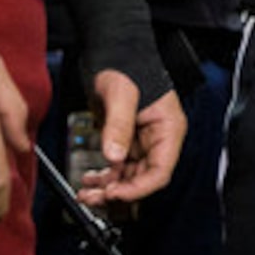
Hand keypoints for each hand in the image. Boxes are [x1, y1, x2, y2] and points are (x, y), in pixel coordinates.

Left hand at [78, 70, 187, 205]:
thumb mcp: (122, 94)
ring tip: (86, 194)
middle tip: (93, 198)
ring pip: (129, 178)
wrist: (112, 55)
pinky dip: (104, 178)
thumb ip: (119, 125)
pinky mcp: (125, 143)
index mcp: (168, 129)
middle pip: (144, 179)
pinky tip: (88, 181)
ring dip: (108, 189)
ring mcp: (141, 143)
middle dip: (119, 192)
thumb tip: (114, 156)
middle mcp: (158, 140)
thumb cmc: (125, 66)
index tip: (114, 193)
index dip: (138, 188)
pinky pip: (118, 169)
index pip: (160, 171)